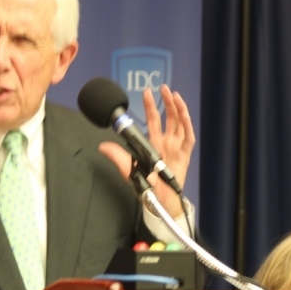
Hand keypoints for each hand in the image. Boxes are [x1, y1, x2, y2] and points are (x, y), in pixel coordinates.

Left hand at [98, 85, 194, 216]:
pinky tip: (184, 114)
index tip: (146, 93)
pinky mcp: (184, 155)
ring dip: (178, 108)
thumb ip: (117, 156)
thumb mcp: (127, 169)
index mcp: (154, 143)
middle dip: (165, 102)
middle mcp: (166, 142)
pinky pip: (188, 137)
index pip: (153, 120)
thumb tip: (102, 146)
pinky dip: (187, 125)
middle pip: (168, 117)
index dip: (150, 106)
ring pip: (179, 123)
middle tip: (162, 88)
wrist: (158, 201)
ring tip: (174, 95)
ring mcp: (176, 147)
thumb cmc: (147, 186)